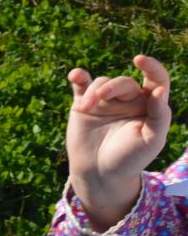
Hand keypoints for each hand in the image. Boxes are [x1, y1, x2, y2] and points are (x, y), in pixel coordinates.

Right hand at [66, 56, 170, 229]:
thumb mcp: (151, 141)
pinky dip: (78, 77)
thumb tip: (158, 91)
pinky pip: (81, 85)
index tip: (140, 61)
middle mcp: (128, 101)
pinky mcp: (83, 106)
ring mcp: (105, 102)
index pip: (156, 80)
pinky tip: (75, 75)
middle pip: (123, 82)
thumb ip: (159, 116)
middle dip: (112, 86)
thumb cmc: (129, 160)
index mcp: (148, 107)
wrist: (99, 175)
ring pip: (101, 83)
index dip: (152, 67)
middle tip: (101, 97)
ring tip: (86, 107)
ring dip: (93, 91)